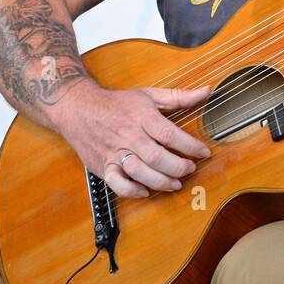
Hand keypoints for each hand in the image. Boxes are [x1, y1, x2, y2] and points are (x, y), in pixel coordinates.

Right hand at [51, 82, 212, 197]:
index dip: (190, 146)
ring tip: (175, 183)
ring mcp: (115, 153)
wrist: (77, 108)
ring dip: (161, 181)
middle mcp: (129, 136)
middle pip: (157, 157)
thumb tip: (205, 92)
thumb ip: (179, 97)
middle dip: (178, 167)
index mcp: (142, 117)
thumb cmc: (116, 103)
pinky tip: (146, 191)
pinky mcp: (104, 166)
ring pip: (140, 172)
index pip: (170, 134)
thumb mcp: (148, 95)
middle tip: (190, 168)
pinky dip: (132, 191)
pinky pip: (117, 184)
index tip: (204, 152)